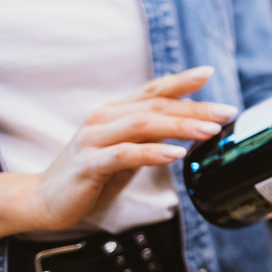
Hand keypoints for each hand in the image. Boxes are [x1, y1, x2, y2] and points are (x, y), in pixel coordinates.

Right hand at [0, 66, 237, 236]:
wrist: (45, 198)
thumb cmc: (93, 172)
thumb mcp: (129, 148)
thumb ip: (154, 134)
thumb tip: (191, 124)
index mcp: (115, 110)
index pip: (153, 89)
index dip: (181, 80)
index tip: (209, 73)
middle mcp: (104, 117)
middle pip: (157, 106)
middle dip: (195, 108)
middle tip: (226, 111)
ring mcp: (95, 139)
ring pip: (145, 124)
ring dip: (181, 125)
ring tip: (210, 130)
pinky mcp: (89, 164)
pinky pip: (126, 154)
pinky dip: (153, 152)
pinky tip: (175, 153)